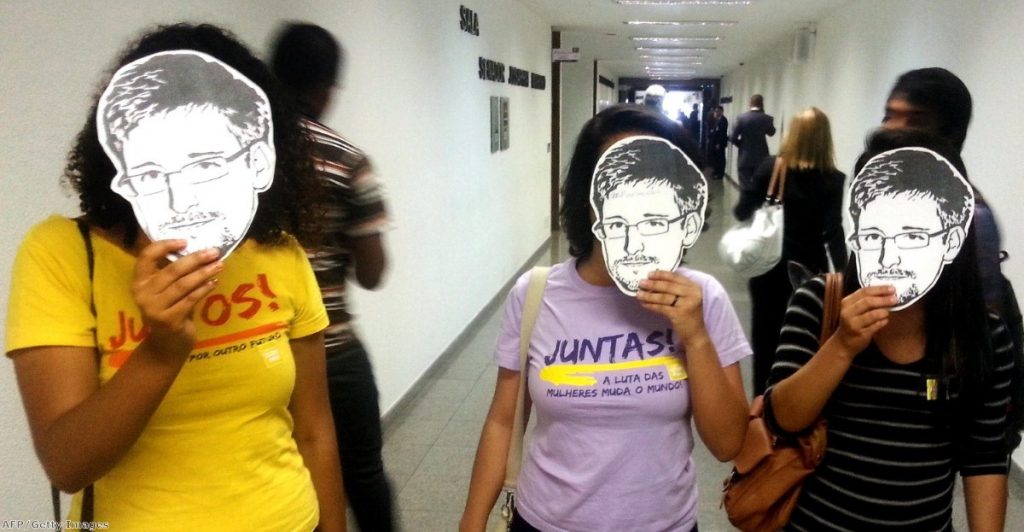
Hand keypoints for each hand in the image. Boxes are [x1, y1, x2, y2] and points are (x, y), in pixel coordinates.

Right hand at [132, 240, 222, 360]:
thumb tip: (200, 249)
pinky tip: (214, 282)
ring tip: (219, 265)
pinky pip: (190, 299)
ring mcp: (154, 309)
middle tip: (214, 252)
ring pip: (183, 284)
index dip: (164, 246)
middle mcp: (142, 294)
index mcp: (139, 282)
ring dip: (204, 273)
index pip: (146, 257)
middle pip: (172, 270)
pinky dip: (204, 289)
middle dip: (196, 259)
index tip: (185, 241)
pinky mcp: (169, 320)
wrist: (166, 344)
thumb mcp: (165, 290)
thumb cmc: (170, 310)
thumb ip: (173, 273)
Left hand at [637, 270, 709, 349]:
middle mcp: (692, 294)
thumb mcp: (687, 298)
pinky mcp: (679, 314)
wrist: (695, 334)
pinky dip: (651, 305)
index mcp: (694, 287)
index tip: (649, 274)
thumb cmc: (688, 315)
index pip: (675, 277)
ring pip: (663, 297)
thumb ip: (676, 289)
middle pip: (668, 286)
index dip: (661, 274)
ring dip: (649, 295)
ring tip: (639, 294)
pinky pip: (661, 307)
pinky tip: (644, 304)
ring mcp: (686, 304)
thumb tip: (653, 281)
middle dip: (653, 284)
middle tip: (641, 283)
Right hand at [831, 285, 896, 356]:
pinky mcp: (860, 333)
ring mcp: (853, 323)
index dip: (879, 289)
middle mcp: (847, 312)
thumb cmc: (853, 322)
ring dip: (883, 312)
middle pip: (867, 301)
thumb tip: (887, 293)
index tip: (892, 288)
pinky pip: (875, 326)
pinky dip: (882, 322)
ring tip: (889, 311)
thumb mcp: (854, 309)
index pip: (864, 291)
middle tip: (895, 299)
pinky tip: (886, 321)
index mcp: (847, 302)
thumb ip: (866, 301)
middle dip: (883, 299)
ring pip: (872, 314)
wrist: (844, 342)